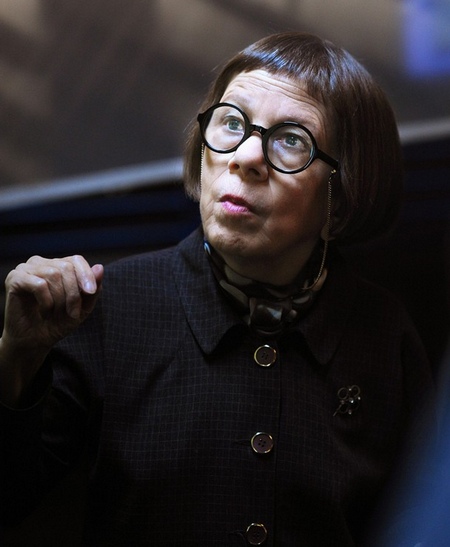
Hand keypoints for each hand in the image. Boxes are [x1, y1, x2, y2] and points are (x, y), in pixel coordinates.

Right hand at [0, 255, 102, 404]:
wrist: (35, 341)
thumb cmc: (59, 322)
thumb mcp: (83, 307)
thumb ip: (94, 288)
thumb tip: (100, 267)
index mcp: (58, 265)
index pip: (76, 260)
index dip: (86, 275)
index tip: (90, 293)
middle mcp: (41, 263)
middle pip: (66, 267)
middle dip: (74, 293)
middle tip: (72, 313)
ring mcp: (26, 269)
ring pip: (53, 275)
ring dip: (60, 299)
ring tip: (55, 313)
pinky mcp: (14, 279)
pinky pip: (39, 284)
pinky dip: (46, 301)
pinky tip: (43, 311)